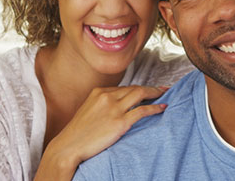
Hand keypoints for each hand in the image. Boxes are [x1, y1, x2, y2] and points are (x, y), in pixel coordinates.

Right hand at [34, 85, 166, 180]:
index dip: (139, 88)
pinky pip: (142, 111)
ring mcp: (114, 108)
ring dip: (156, 93)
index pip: (124, 87)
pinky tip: (162, 107)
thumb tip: (117, 106)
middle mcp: (107, 96)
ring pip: (140, 94)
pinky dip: (154, 108)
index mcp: (99, 92)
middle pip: (134, 88)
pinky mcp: (119, 122)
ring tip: (165, 94)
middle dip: (150, 88)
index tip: (148, 90)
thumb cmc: (78, 132)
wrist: (68, 146)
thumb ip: (102, 104)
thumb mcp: (89, 110)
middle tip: (163, 88)